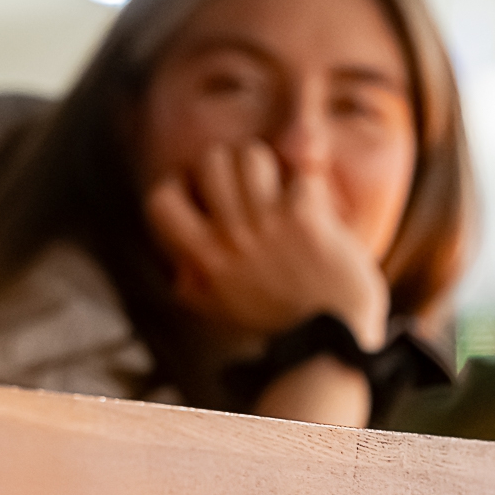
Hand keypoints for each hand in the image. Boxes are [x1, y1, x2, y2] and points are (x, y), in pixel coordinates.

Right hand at [145, 140, 389, 349]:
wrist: (331, 339)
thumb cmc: (278, 322)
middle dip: (230, 164)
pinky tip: (311, 200)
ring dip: (267, 164)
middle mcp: (232, 238)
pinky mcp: (307, 219)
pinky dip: (309, 182)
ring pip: (252, 154)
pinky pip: (301, 173)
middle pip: (212, 160)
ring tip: (278, 182)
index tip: (199, 194)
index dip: (178, 186)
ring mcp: (269, 226)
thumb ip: (194, 288)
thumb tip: (178, 271)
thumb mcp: (222, 310)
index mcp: (207, 258)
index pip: (162, 200)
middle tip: (246, 182)